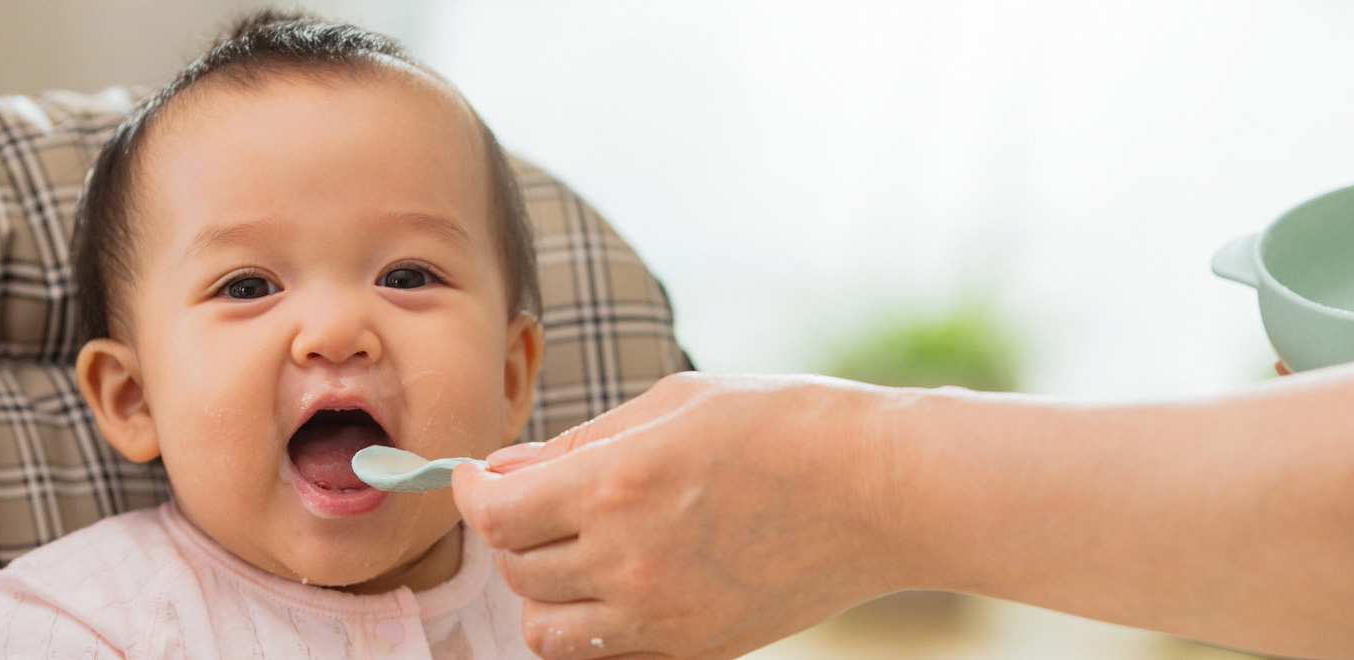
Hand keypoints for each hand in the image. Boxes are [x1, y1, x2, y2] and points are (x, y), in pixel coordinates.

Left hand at [452, 373, 914, 659]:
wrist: (884, 491)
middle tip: (534, 498)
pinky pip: (603, 652)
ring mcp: (662, 613)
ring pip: (545, 628)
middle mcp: (628, 558)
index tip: (474, 476)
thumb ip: (582, 441)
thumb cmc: (785, 425)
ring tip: (571, 548)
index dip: (469, 491)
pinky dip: (589, 625)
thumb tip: (510, 470)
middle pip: (514, 568)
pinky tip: (615, 582)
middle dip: (508, 530)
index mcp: (617, 483)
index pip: (494, 512)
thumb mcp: (673, 404)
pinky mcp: (696, 645)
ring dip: (540, 588)